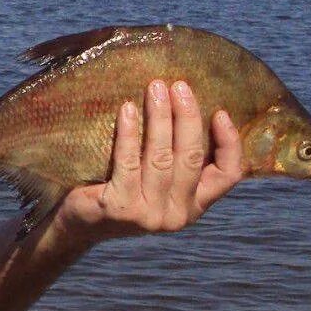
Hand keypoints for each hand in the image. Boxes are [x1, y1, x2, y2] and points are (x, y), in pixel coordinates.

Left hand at [55, 79, 243, 244]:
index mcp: (194, 206)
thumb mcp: (158, 182)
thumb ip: (178, 159)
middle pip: (191, 157)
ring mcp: (149, 215)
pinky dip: (129, 132)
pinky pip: (128, 161)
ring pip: (161, 157)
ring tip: (155, 88)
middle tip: (179, 86)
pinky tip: (127, 109)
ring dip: (160, 118)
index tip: (220, 112)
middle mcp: (177, 214)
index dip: (229, 143)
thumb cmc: (123, 191)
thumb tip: (188, 104)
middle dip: (187, 116)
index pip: (228, 175)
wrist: (81, 224)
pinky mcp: (119, 207)